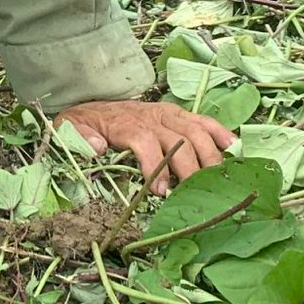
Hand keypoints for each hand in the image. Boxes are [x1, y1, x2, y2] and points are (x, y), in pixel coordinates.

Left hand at [58, 99, 236, 195]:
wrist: (94, 107)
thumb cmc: (85, 124)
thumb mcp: (69, 128)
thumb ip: (78, 136)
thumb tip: (97, 147)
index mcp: (124, 122)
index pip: (145, 140)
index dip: (156, 165)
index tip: (161, 191)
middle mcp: (150, 116)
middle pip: (179, 139)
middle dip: (188, 169)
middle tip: (193, 196)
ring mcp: (167, 114)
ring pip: (196, 131)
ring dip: (209, 157)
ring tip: (214, 183)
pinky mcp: (179, 114)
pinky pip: (204, 121)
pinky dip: (221, 134)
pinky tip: (234, 150)